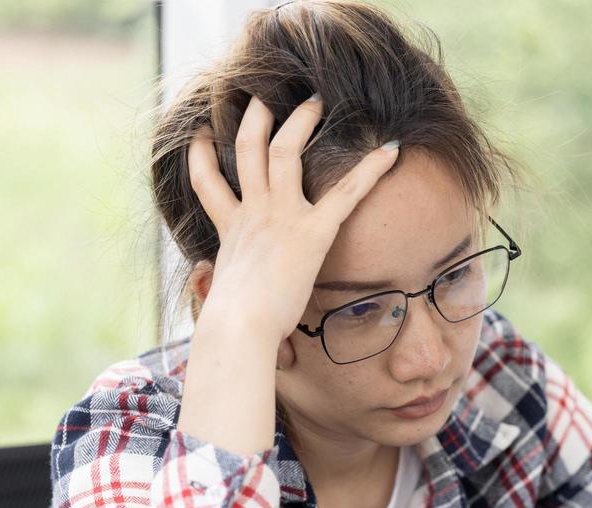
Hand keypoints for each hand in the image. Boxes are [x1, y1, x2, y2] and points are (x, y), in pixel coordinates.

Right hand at [186, 93, 400, 341]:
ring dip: (301, 120)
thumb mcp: (222, 296)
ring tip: (316, 98)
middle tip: (267, 96)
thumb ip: (224, 287)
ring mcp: (281, 216)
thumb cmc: (231, 324)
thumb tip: (217, 310)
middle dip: (258, 118)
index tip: (200, 135)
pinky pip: (346, 192)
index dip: (200, 155)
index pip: (207, 181)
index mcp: (230, 228)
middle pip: (249, 149)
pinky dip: (372, 169)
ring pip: (286, 151)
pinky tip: (391, 149)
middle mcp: (253, 212)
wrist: (238, 327)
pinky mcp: (312, 232)